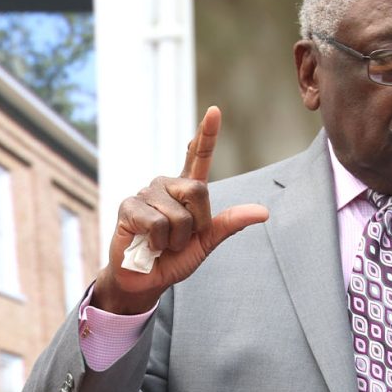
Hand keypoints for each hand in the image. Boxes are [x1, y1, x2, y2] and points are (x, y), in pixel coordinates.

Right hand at [92, 106, 269, 314]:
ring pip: (177, 214)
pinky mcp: (128, 206)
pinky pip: (156, 223)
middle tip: (179, 240)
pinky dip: (156, 242)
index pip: (197, 156)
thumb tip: (263, 212)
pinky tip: (147, 244)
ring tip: (160, 243)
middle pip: (198, 191)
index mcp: (186, 190)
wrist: (145, 280)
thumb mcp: (206, 242)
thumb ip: (229, 224)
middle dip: (196, 225)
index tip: (214, 111)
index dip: (206, 135)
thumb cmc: (174, 259)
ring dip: (174, 239)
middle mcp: (166, 185)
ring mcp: (146, 193)